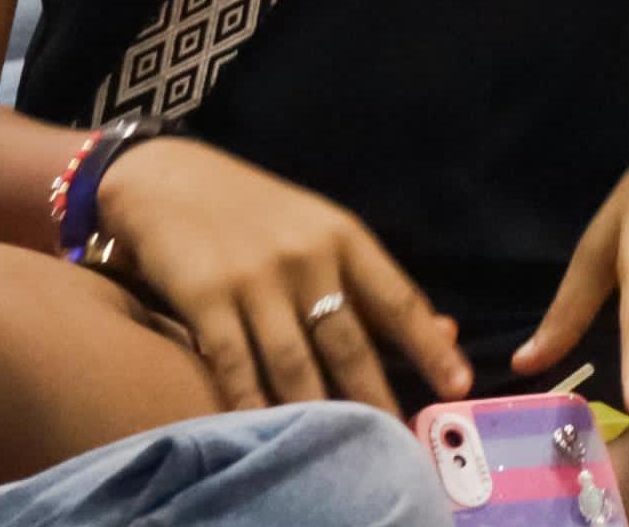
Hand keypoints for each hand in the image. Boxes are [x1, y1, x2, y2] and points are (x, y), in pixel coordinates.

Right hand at [102, 135, 467, 410]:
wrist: (170, 179)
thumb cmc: (259, 215)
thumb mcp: (324, 233)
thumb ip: (373, 286)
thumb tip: (444, 330)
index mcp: (345, 238)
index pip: (399, 300)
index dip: (430, 346)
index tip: (458, 385)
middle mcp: (306, 258)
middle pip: (348, 342)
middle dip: (374, 395)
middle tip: (396, 437)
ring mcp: (255, 279)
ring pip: (294, 361)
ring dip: (316, 409)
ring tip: (337, 448)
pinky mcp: (204, 296)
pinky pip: (233, 362)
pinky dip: (250, 400)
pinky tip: (265, 428)